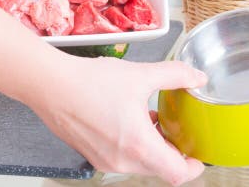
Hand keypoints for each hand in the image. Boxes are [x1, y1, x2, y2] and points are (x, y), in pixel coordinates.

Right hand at [28, 56, 207, 185]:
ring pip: (139, 164)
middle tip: (174, 128)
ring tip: (150, 119)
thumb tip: (197, 77)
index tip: (197, 155)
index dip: (193, 168)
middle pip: (158, 169)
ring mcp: (104, 160)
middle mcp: (122, 160)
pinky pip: (120, 158)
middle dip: (170, 151)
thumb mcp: (140, 74)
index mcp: (139, 145)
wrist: (50, 85)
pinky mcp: (91, 154)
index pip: (176, 174)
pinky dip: (130, 145)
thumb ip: (174, 75)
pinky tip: (126, 117)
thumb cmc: (90, 82)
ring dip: (150, 147)